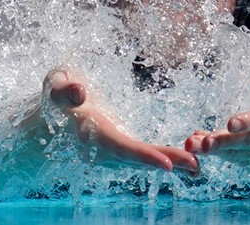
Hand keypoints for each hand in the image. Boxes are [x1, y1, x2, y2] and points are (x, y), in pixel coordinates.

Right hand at [43, 69, 198, 173]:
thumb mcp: (54, 83)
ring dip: (171, 161)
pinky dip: (165, 156)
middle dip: (165, 160)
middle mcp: (103, 147)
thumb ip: (62, 88)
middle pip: (136, 157)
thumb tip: (79, 93)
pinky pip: (144, 154)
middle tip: (195, 165)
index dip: (143, 155)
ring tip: (198, 166)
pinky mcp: (120, 146)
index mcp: (90, 132)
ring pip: (142, 158)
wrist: (51, 113)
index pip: (119, 147)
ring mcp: (112, 150)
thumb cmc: (56, 92)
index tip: (167, 164)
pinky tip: (188, 160)